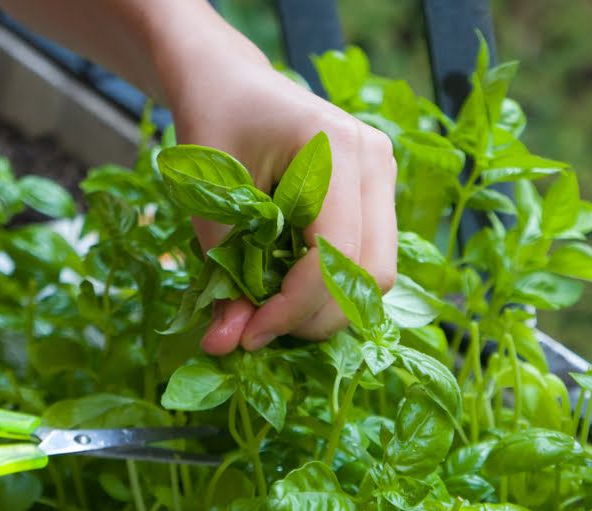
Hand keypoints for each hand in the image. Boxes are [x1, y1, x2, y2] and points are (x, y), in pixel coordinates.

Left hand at [165, 53, 397, 354]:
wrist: (228, 82)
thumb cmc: (212, 128)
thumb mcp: (207, 205)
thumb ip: (222, 276)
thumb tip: (224, 347)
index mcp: (335, 148)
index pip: (335, 256)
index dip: (293, 309)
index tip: (247, 335)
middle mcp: (374, 159)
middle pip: (370, 275)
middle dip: (314, 317)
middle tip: (258, 329)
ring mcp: (383, 173)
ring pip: (377, 273)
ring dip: (327, 307)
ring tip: (272, 309)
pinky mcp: (378, 191)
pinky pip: (370, 258)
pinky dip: (332, 286)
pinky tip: (289, 285)